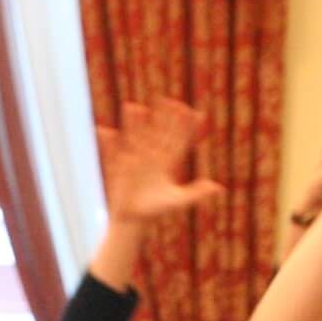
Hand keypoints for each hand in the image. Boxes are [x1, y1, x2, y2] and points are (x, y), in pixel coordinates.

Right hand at [98, 99, 223, 225]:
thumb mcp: (177, 202)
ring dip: (134, 123)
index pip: (177, 140)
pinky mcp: (120, 167)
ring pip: (135, 137)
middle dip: (162, 117)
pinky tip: (103, 130)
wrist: (133, 220)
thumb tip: (218, 188)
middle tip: (167, 100)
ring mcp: (134, 161)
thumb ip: (196, 193)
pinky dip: (108, 142)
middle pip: (158, 133)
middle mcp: (152, 158)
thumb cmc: (155, 211)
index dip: (184, 126)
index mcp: (167, 163)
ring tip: (132, 106)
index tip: (190, 111)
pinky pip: (114, 151)